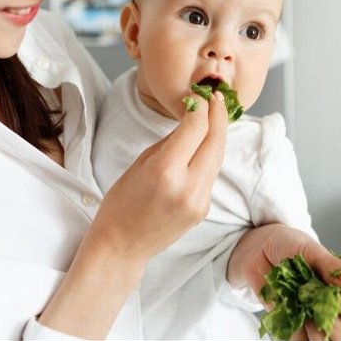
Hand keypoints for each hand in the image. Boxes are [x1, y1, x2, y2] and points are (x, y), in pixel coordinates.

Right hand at [90, 92, 227, 263]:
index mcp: (165, 171)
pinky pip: (211, 175)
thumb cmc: (122, 202)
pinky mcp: (204, 209)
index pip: (196, 128)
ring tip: (214, 116)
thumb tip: (191, 121)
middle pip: (215, 141)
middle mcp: (187, 186)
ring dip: (218, 134)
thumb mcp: (141, 162)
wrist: (123, 244)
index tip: (198, 96)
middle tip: (216, 98)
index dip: (201, 107)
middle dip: (218, 115)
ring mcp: (199, 200)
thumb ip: (171, 142)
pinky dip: (210, 155)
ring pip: (217, 157)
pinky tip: (205, 144)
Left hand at [227, 224, 340, 340]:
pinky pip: (297, 340)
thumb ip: (330, 266)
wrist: (256, 245)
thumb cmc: (287, 243)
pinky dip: (298, 336)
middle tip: (328, 316)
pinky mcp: (289, 324)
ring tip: (310, 320)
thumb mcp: (310, 249)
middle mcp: (329, 307)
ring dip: (320, 336)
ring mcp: (309, 317)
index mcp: (340, 288)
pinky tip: (295, 321)